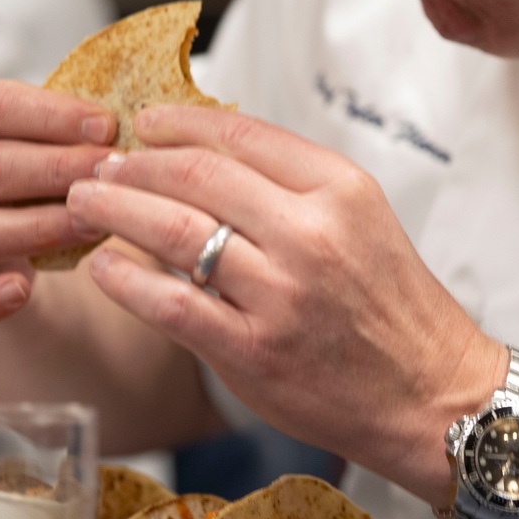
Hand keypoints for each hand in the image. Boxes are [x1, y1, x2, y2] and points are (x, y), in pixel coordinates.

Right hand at [0, 80, 114, 327]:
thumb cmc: (8, 181)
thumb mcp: (10, 145)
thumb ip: (41, 135)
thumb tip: (109, 127)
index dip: (47, 115)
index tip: (106, 125)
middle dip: (55, 169)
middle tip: (111, 172)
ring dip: (38, 228)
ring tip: (94, 224)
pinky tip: (21, 289)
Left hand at [65, 105, 504, 501]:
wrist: (431, 394)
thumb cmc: (395, 310)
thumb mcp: (364, 222)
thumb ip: (296, 189)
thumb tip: (207, 159)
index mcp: (342, 190)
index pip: (242, 135)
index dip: (180, 123)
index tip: (145, 124)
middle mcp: (311, 233)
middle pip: (197, 175)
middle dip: (135, 164)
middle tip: (102, 165)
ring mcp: (280, 293)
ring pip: (173, 230)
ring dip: (116, 209)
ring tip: (87, 201)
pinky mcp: (253, 350)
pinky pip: (170, 303)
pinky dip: (126, 279)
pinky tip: (103, 267)